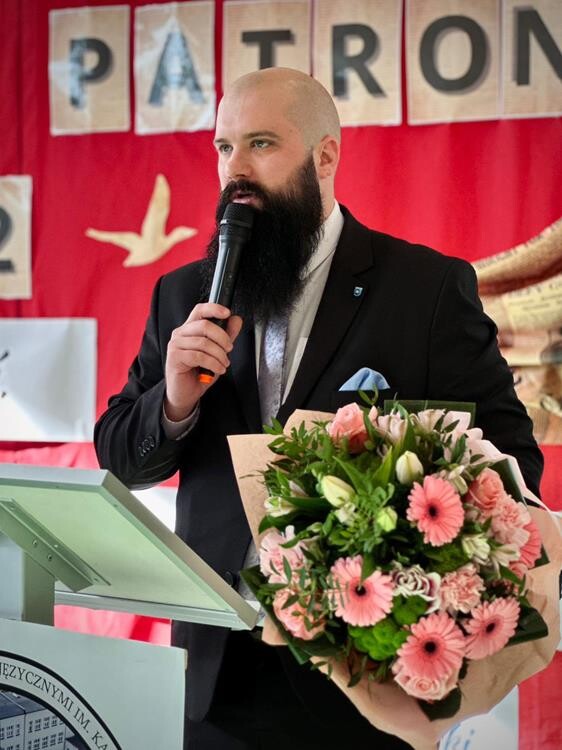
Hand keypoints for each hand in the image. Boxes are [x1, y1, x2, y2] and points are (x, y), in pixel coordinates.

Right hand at [164, 303, 242, 420]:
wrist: (186, 393)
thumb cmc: (199, 371)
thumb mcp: (217, 352)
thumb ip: (226, 335)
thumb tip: (236, 319)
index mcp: (190, 328)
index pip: (200, 310)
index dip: (214, 308)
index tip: (227, 313)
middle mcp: (180, 333)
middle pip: (204, 325)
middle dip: (222, 337)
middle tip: (229, 349)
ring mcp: (176, 345)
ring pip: (204, 342)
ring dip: (219, 355)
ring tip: (224, 364)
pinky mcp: (174, 357)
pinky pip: (199, 356)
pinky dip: (213, 363)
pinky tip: (218, 369)